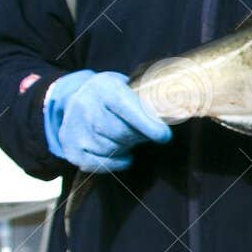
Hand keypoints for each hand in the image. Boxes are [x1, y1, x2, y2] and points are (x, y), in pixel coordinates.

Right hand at [43, 70, 170, 172]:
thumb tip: (180, 111)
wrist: (74, 98)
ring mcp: (75, 129)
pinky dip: (117, 162)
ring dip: (126, 146)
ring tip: (125, 135)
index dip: (148, 125)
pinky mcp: (71, 150)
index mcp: (104, 88)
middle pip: (122, 133)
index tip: (164, 136)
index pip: (128, 109)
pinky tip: (121, 153)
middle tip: (146, 132)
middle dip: (139, 136)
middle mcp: (85, 106)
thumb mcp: (127, 86)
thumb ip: (148, 99)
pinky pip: (102, 164)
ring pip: (113, 149)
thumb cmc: (112, 95)